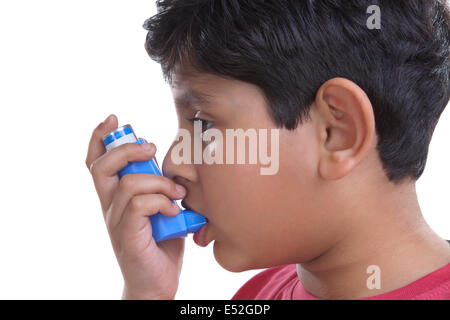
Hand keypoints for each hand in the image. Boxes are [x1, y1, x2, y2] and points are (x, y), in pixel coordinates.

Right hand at [85, 114, 185, 298]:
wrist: (156, 284)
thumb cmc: (161, 245)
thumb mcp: (163, 210)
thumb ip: (162, 190)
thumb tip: (177, 169)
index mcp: (115, 198)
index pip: (96, 162)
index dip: (99, 138)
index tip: (113, 119)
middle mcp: (110, 207)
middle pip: (101, 166)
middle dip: (127, 149)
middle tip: (151, 147)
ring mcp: (116, 222)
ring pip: (128, 183)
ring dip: (159, 182)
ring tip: (176, 193)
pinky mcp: (127, 235)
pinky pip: (139, 205)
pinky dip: (161, 201)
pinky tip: (174, 210)